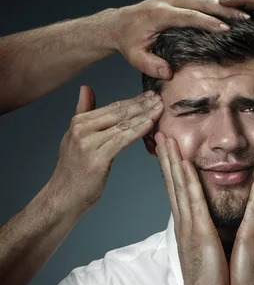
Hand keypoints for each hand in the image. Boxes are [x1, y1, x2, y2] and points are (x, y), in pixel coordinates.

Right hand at [47, 86, 163, 212]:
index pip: (112, 107)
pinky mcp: (97, 158)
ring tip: (160, 109)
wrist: (63, 196)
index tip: (149, 95)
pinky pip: (122, 140)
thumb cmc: (74, 170)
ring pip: (123, 125)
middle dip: (142, 105)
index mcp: (78, 122)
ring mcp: (88, 143)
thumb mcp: (74, 137)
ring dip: (144, 116)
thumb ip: (83, 112)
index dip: (133, 100)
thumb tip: (86, 88)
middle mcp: (82, 129)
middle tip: (159, 98)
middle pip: (119, 113)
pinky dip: (138, 131)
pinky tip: (150, 125)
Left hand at [114, 0, 250, 78]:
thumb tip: (168, 73)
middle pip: (201, 1)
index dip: (209, 22)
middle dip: (225, 10)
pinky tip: (232, 6)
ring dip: (224, 2)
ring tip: (244, 11)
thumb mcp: (135, 58)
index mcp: (159, 13)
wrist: (119, 23)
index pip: (190, 16)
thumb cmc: (129, 42)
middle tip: (245, 18)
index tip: (227, 30)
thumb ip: (151, 66)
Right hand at [154, 132, 229, 284]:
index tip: (168, 149)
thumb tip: (208, 222)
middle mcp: (184, 222)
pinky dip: (188, 180)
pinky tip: (184, 163)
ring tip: (164, 139)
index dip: (171, 168)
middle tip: (158, 134)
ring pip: (179, 187)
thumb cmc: (211, 280)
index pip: (178, 191)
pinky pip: (193, 201)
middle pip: (173, 183)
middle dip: (166, 158)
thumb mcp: (207, 249)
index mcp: (188, 226)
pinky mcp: (199, 233)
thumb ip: (204, 232)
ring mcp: (189, 226)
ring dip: (172, 161)